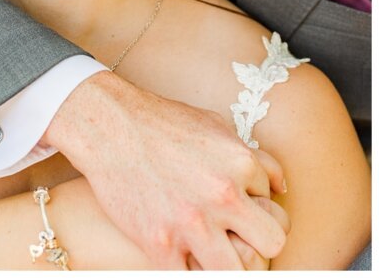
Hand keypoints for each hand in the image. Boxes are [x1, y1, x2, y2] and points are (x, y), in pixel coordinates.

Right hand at [45, 71, 287, 268]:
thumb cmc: (159, 122)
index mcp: (239, 165)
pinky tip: (181, 254)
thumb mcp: (215, 125)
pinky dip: (188, 267)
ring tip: (212, 251)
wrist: (105, 126)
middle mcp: (222, 196)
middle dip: (257, 241)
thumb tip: (280, 187)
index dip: (257, 210)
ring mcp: (190, 223)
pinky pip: (189, 276)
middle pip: (272, 244)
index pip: (275, 206)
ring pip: (238, 272)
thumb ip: (254, 157)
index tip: (238, 210)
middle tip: (236, 236)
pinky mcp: (159, 243)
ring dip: (230, 264)